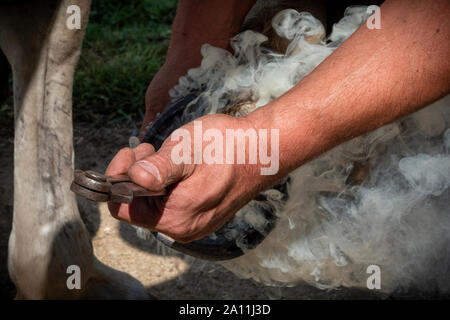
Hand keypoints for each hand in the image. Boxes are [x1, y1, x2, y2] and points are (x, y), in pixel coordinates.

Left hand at [107, 114, 271, 242]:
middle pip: (138, 206)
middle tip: (153, 150)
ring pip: (154, 204)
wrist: (263, 149)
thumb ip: (159, 168)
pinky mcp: (201, 217)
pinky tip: (183, 166)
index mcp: (176, 216)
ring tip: (171, 155)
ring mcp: (194, 224)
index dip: (119, 178)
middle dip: (137, 176)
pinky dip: (168, 184)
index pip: (123, 208)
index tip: (132, 153)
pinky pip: (171, 204)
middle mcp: (183, 228)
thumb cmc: (227, 146)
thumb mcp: (188, 149)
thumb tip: (134, 179)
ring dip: (153, 179)